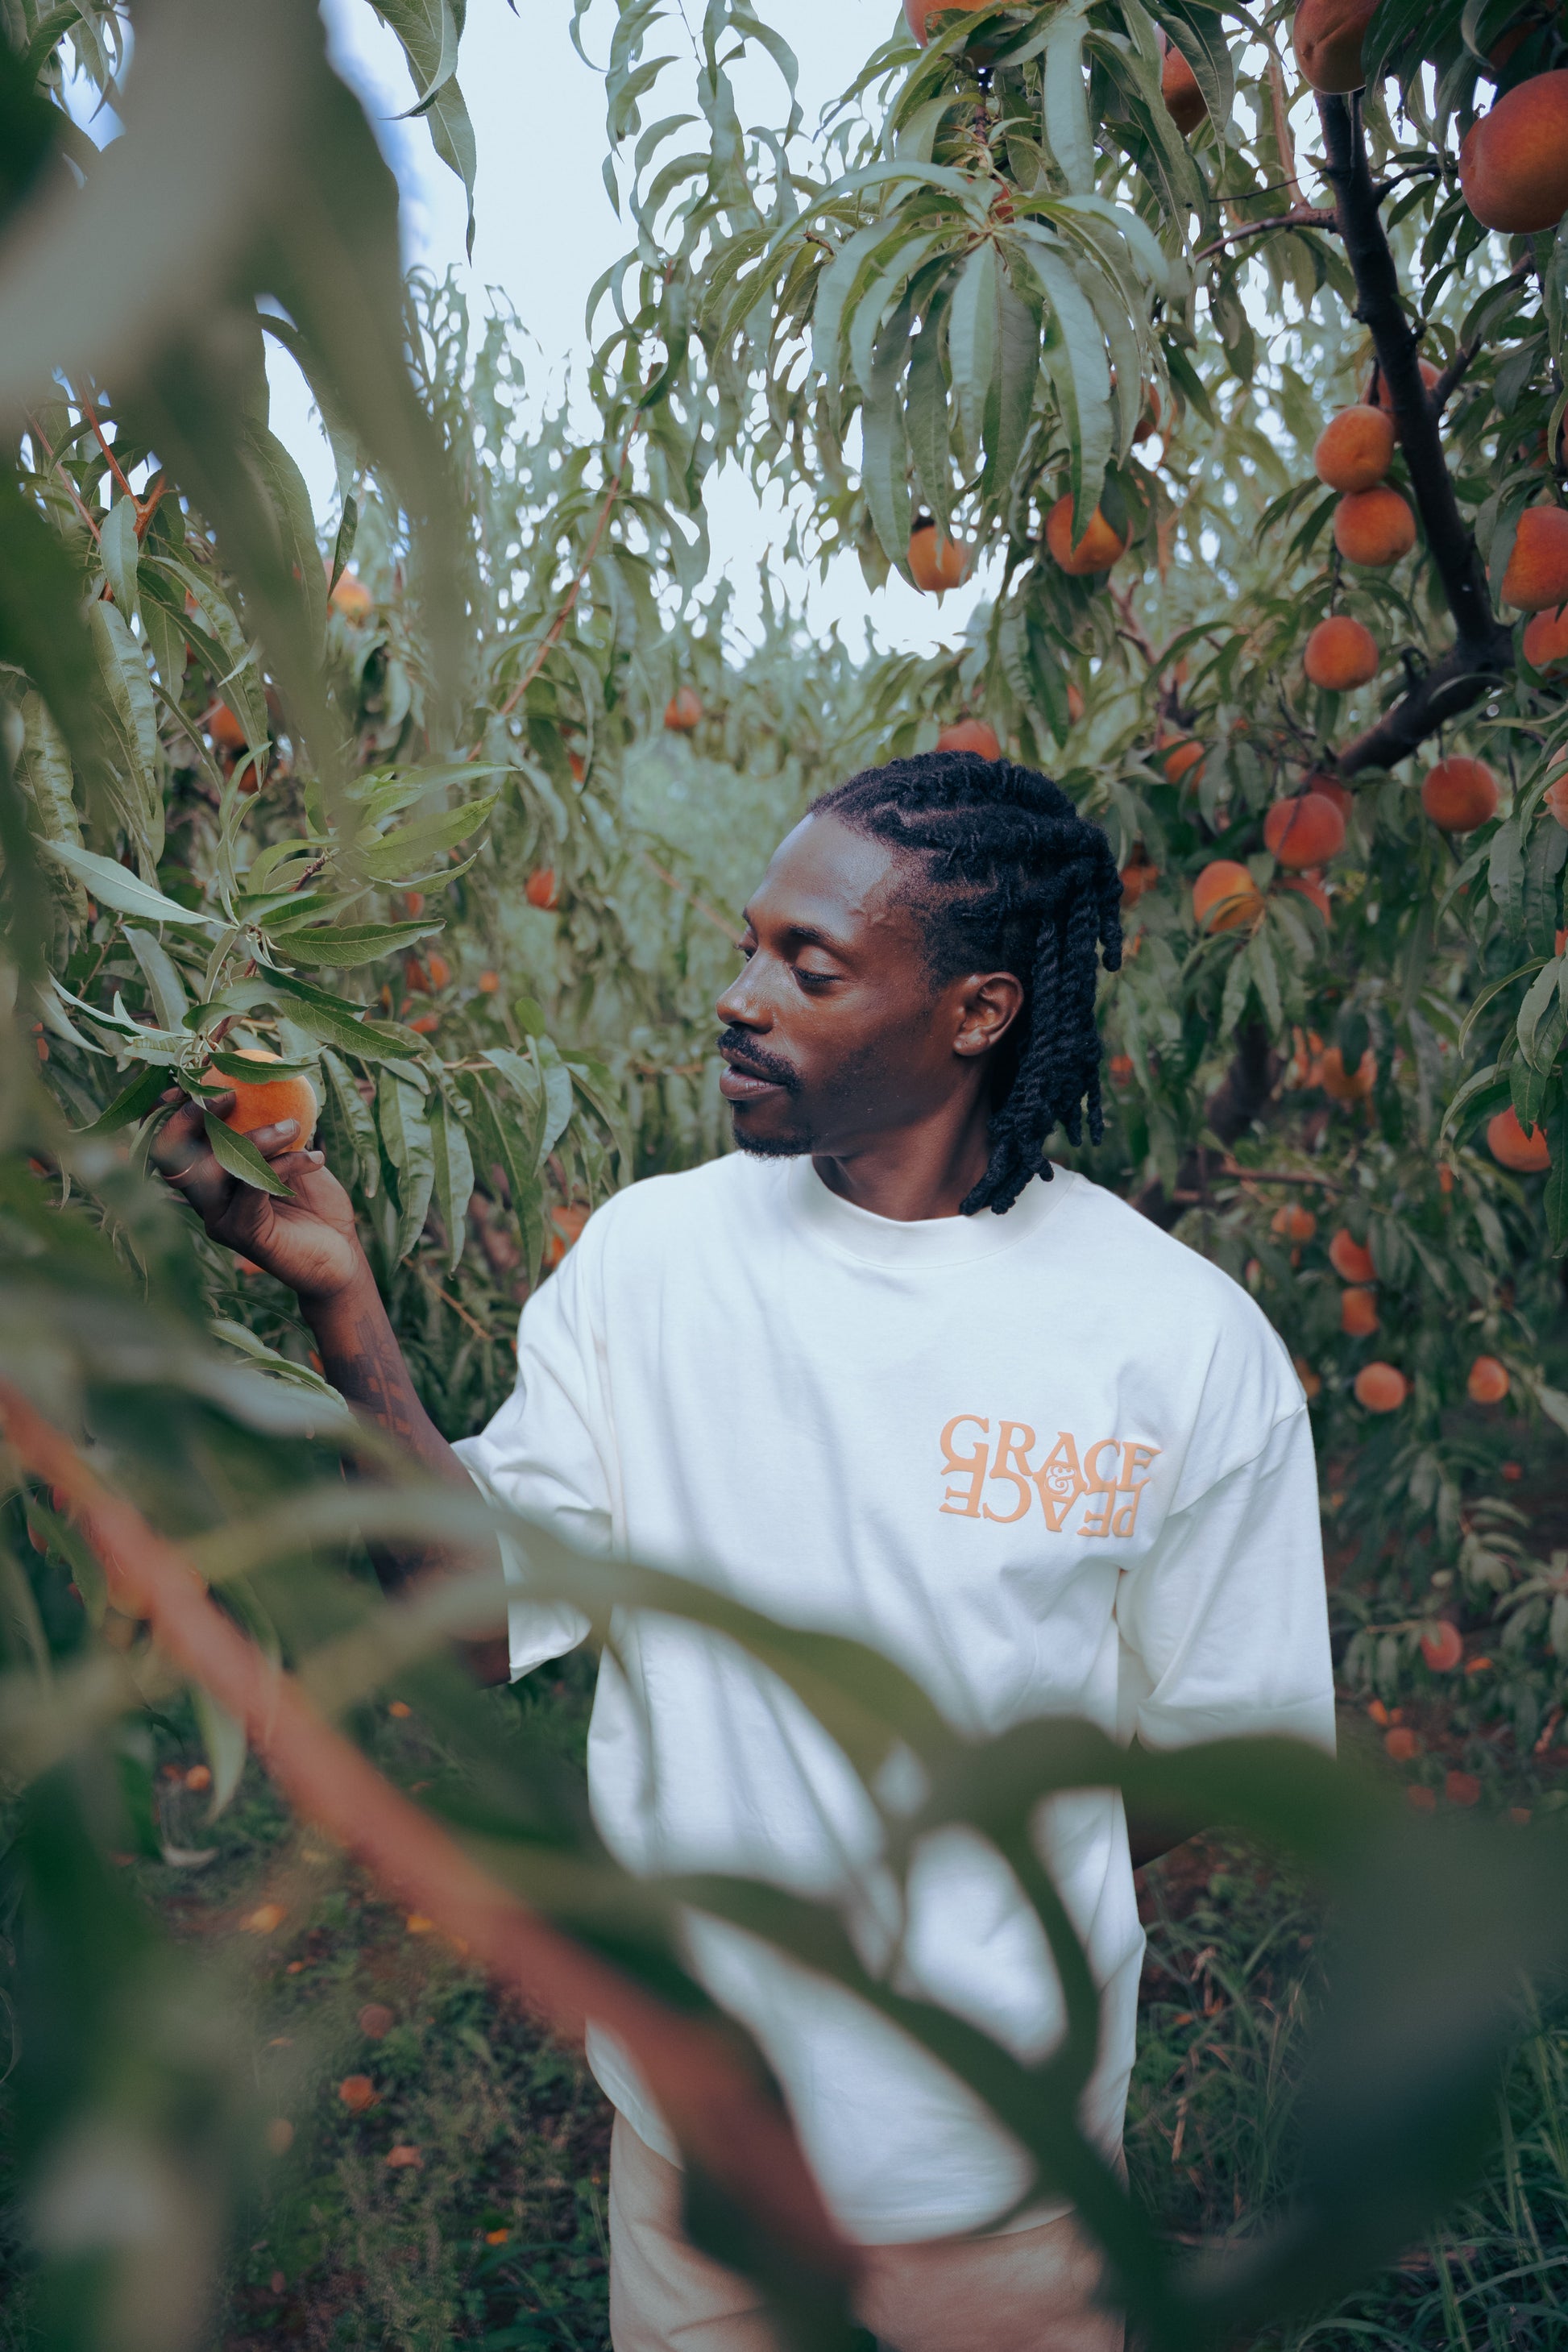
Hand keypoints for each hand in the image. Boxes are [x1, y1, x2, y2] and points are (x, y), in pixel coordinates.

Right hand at [150, 1089, 366, 1304]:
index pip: (169, 1143)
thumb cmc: (316, 1203)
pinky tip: (314, 1159)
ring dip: (255, 1140)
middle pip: (171, 1157)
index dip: (171, 1110)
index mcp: (208, 1178)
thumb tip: (265, 1071)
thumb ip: (270, 1122)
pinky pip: (252, 1188)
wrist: (342, 1256)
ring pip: (214, 1170)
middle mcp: (205, 1201)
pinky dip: (283, 1164)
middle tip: (230, 1096)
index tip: (197, 1079)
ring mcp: (220, 1220)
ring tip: (293, 1127)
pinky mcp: (245, 1235)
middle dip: (192, 1119)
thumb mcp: (292, 1153)